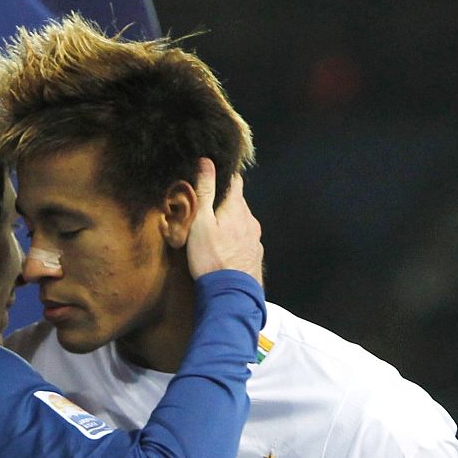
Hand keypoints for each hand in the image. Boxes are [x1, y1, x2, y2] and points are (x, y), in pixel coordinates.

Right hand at [185, 161, 262, 283]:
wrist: (230, 294)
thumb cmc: (211, 258)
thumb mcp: (201, 222)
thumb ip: (205, 192)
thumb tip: (207, 162)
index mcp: (237, 208)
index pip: (236, 181)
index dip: (224, 177)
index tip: (213, 179)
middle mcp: (251, 220)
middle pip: (239, 203)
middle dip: (225, 203)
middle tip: (207, 211)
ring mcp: (255, 239)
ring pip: (243, 223)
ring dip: (231, 224)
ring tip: (215, 234)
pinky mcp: (255, 256)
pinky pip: (245, 241)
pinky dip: (236, 241)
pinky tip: (226, 251)